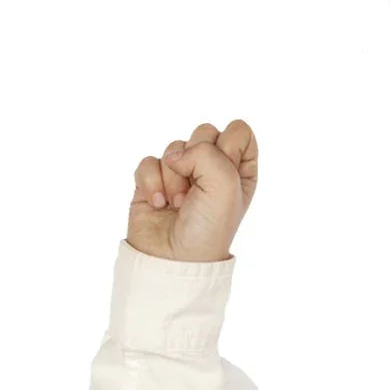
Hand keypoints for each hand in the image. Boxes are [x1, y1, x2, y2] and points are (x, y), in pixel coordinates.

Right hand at [127, 119, 257, 261]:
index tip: (226, 172)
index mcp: (240, 171)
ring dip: (175, 178)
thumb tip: (176, 155)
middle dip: (198, 158)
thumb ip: (207, 153)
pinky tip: (159, 204)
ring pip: (174, 146)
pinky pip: (149, 161)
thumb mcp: (225, 185)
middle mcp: (214, 169)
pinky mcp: (155, 180)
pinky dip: (152, 182)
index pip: (239, 131)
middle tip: (198, 188)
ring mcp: (183, 174)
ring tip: (180, 204)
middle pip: (204, 131)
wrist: (174, 258)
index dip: (229, 146)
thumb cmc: (209, 227)